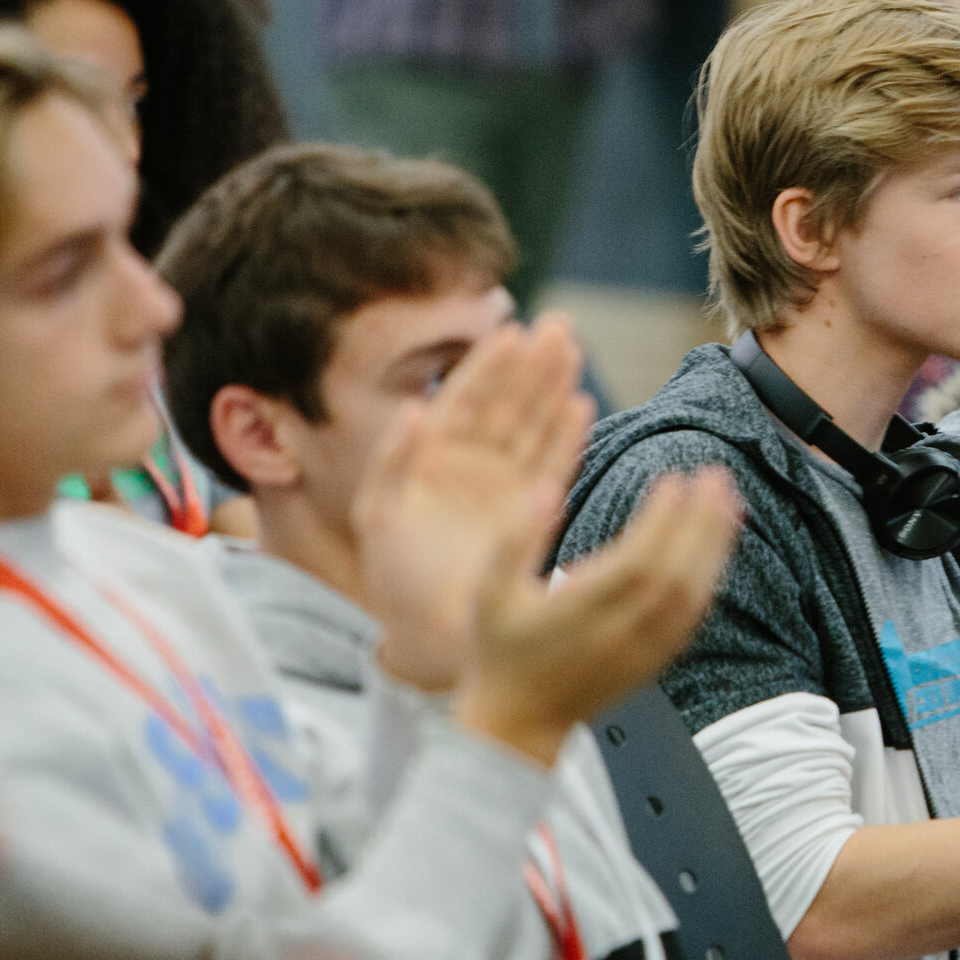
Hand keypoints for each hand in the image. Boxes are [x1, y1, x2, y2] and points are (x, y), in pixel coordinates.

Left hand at [355, 316, 592, 692]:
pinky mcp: (531, 510)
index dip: (487, 365)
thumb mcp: (378, 515)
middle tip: (560, 324)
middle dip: (532, 363)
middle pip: (508, 402)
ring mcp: (505, 486)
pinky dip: (567, 437)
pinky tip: (581, 406)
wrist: (429, 635)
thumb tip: (414, 408)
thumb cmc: (394, 579)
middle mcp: (473, 465)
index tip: (511, 331)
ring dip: (554, 387)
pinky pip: (554, 464)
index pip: (464, 399)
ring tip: (573, 348)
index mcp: (432, 458)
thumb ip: (393, 460)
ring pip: (534, 424)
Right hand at [456, 467, 742, 764]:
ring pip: (691, 594)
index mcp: (578, 611)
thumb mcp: (489, 591)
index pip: (636, 560)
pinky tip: (717, 549)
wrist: (518, 723)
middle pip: (675, 572)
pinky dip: (710, 579)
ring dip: (715, 546)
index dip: (662, 519)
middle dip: (701, 521)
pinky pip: (691, 618)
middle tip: (716, 477)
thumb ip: (516, 537)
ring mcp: (641, 651)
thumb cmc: (500, 653)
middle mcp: (618, 633)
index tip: (674, 480)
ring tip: (728, 503)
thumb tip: (546, 490)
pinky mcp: (653, 661)